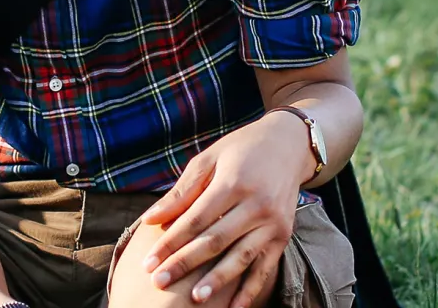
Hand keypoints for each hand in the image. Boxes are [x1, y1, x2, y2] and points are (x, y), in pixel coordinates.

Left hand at [138, 110, 314, 307]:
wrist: (289, 145)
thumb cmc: (241, 150)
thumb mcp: (209, 160)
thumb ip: (181, 192)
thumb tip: (150, 219)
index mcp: (234, 182)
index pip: (195, 220)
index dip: (170, 242)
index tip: (148, 262)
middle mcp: (257, 204)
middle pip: (215, 241)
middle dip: (185, 264)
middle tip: (159, 282)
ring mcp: (273, 223)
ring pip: (241, 258)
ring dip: (217, 281)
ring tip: (195, 299)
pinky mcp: (284, 236)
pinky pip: (266, 268)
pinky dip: (251, 290)